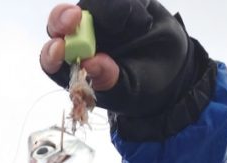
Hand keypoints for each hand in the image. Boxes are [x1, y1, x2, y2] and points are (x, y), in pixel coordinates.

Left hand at [40, 0, 194, 119]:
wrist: (174, 67)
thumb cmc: (143, 86)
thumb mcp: (129, 90)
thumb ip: (110, 80)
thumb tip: (91, 64)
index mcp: (76, 67)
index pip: (52, 59)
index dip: (52, 53)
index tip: (59, 48)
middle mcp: (81, 39)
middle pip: (59, 23)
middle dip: (62, 19)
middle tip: (75, 17)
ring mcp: (97, 17)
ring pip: (90, 4)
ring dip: (108, 10)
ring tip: (139, 27)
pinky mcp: (117, 3)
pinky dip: (131, 7)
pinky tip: (143, 21)